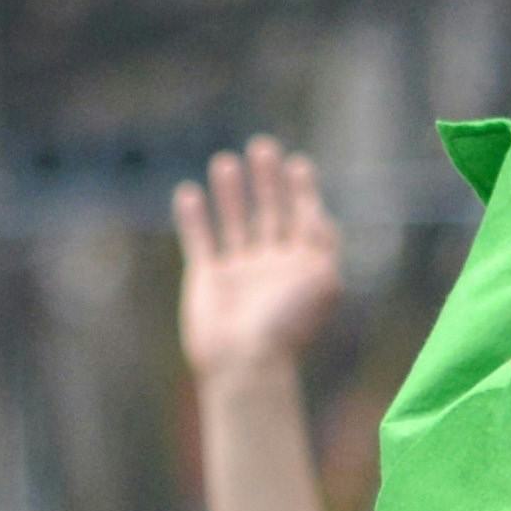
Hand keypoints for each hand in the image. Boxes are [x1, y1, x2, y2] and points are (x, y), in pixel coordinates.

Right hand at [176, 137, 345, 384]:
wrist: (245, 363)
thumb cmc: (286, 325)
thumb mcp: (320, 279)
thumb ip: (321, 241)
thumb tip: (319, 213)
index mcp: (303, 267)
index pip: (307, 221)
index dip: (305, 193)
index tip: (300, 165)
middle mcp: (273, 267)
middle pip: (272, 214)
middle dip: (269, 181)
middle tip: (264, 147)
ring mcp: (240, 273)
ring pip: (236, 222)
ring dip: (232, 192)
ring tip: (226, 161)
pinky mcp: (209, 279)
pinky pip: (200, 241)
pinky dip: (194, 217)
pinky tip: (189, 191)